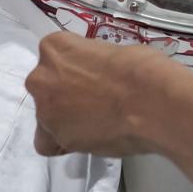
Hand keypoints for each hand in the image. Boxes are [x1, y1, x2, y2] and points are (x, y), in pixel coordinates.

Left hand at [25, 31, 173, 157]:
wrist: (151, 103)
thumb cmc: (140, 69)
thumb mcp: (112, 52)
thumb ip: (92, 64)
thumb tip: (96, 75)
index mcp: (54, 48)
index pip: (55, 58)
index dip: (75, 69)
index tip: (93, 76)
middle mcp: (41, 77)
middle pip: (46, 87)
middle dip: (65, 93)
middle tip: (94, 99)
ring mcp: (45, 110)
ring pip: (46, 116)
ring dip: (65, 118)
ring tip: (98, 122)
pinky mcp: (56, 138)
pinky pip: (49, 144)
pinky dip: (63, 143)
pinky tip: (86, 138)